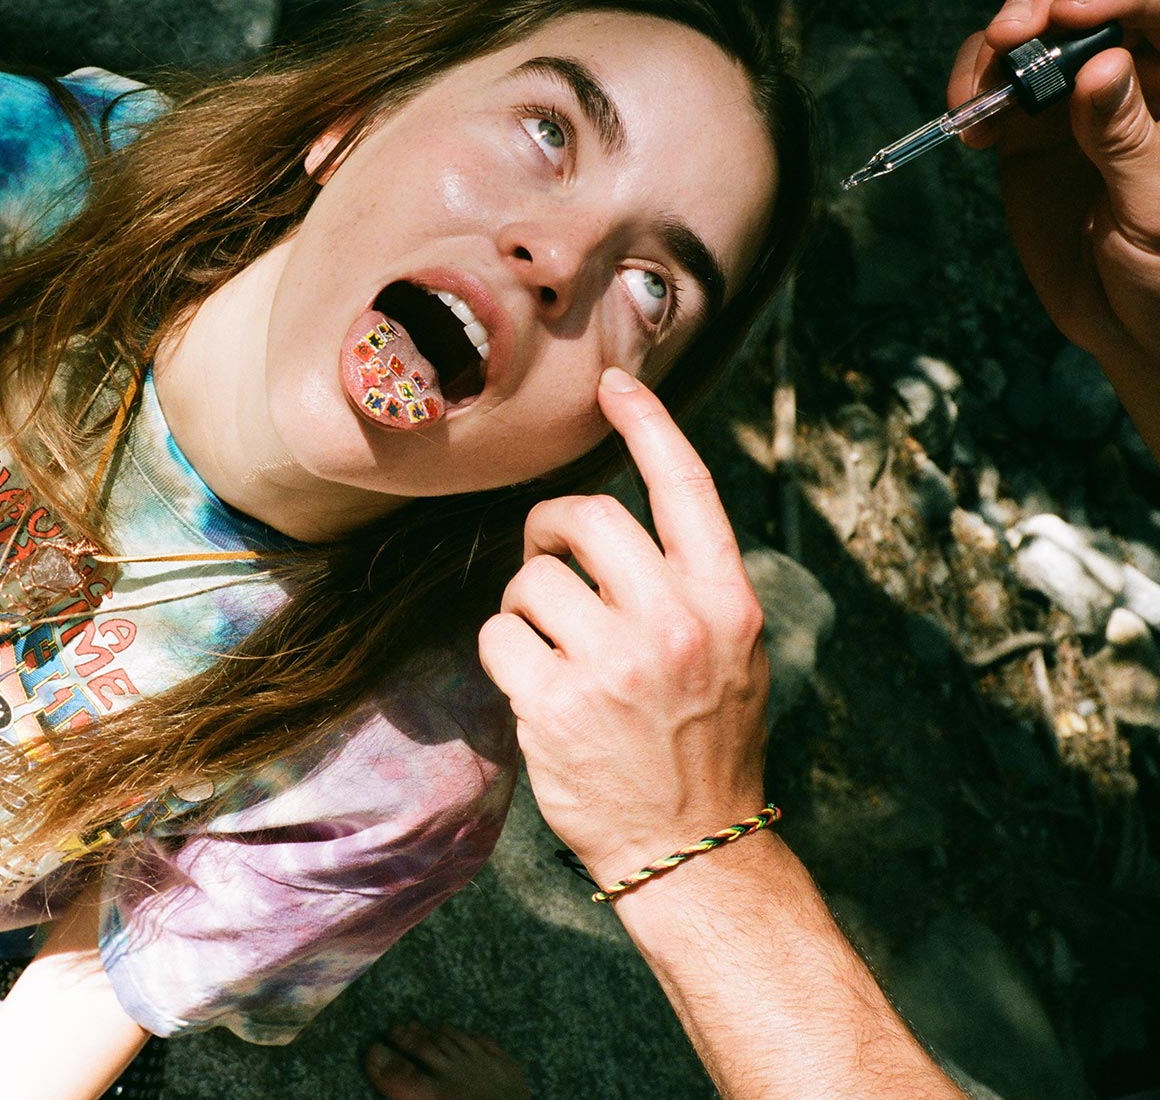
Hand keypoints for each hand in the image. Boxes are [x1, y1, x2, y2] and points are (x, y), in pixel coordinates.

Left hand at [477, 367, 768, 887]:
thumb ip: (685, 584)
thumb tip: (611, 524)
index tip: (615, 383)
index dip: (648, 423)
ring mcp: (614, 665)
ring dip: (525, 603)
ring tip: (550, 646)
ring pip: (531, 579)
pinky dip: (503, 652)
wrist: (691, 846)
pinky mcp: (555, 704)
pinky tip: (531, 686)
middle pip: (586, 517)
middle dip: (550, 530)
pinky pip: (498, 635)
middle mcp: (675, 622)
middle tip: (547, 562)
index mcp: (726, 601)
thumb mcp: (731, 652)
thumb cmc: (702, 741)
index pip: (686, 486)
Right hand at [949, 0, 1159, 368]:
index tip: (1070, 11)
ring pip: (1031, 38)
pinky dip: (970, 94)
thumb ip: (1128, 136)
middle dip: (1042, 8)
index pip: (1157, 5)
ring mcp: (1075, 101)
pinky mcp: (1029, 132)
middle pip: (1084, 6)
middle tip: (1007, 36)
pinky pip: (994, 88)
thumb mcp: (1155, 206)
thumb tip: (1102, 67)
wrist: (1130, 324)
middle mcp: (1131, 75)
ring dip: (994, 52)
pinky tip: (968, 125)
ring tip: (973, 97)